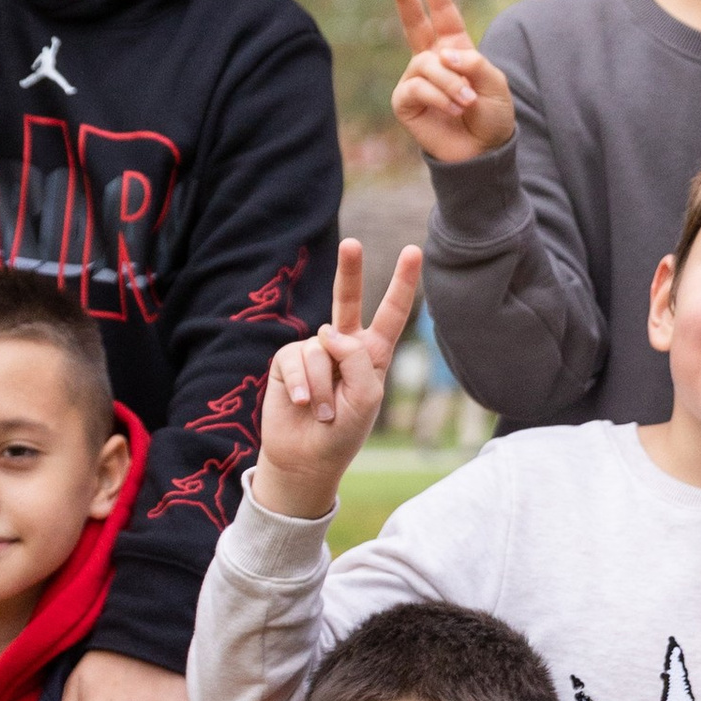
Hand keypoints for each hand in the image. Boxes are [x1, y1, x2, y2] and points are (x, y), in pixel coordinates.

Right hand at [252, 236, 424, 521]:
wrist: (306, 457)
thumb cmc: (344, 431)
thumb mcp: (366, 398)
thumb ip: (356, 358)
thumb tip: (327, 331)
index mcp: (371, 353)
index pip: (391, 314)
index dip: (402, 283)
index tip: (413, 250)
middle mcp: (342, 345)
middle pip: (348, 300)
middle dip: (349, 271)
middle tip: (351, 243)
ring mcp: (314, 349)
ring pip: (321, 349)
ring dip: (323, 388)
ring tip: (322, 412)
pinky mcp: (287, 359)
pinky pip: (297, 360)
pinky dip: (303, 386)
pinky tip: (302, 405)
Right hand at [385, 0, 516, 167]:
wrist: (482, 152)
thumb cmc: (491, 116)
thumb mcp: (495, 84)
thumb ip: (474, 64)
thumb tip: (443, 56)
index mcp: (455, 49)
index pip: (443, 13)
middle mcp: (432, 59)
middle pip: (414, 22)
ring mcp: (416, 79)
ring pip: (426, 64)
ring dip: (450, 83)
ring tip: (465, 101)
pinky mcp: (405, 101)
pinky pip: (417, 87)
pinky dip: (438, 96)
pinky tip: (452, 109)